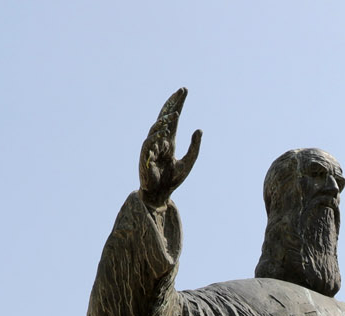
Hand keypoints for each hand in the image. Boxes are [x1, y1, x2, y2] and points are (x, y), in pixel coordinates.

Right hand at [139, 88, 201, 207]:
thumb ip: (194, 147)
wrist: (160, 195)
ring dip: (165, 120)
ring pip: (156, 129)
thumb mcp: (188, 162)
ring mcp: (151, 147)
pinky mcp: (145, 157)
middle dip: (172, 104)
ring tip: (176, 114)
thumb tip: (199, 129)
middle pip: (164, 118)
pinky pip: (149, 144)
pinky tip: (164, 132)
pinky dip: (156, 137)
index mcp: (169, 141)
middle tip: (181, 91)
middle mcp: (160, 141)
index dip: (178, 104)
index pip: (173, 119)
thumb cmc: (172, 180)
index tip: (184, 91)